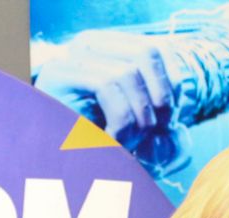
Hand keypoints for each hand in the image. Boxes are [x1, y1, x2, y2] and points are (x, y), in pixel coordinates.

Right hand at [33, 31, 175, 152]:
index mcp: (110, 48)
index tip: (170, 119)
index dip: (171, 82)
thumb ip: (154, 107)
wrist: (47, 162)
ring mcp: (73, 55)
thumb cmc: (92, 147)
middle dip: (159, 96)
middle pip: (146, 53)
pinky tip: (113, 141)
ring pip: (127, 72)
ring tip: (130, 143)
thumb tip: (181, 108)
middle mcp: (90, 44)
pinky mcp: (60, 73)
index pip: (156, 49)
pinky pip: (106, 84)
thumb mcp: (131, 121)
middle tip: (154, 132)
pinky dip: (120, 117)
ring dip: (138, 114)